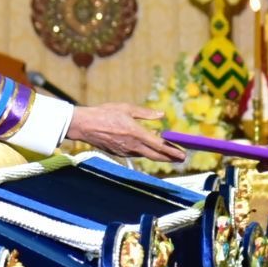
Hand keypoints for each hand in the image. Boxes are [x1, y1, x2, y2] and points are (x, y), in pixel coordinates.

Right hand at [63, 104, 184, 161]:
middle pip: (155, 156)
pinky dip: (145, 152)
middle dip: (170, 158)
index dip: (172, 151)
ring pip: (146, 155)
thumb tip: (161, 114)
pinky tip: (149, 148)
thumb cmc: (105, 113)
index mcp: (137, 133)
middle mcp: (133, 146)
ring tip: (168, 152)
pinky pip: (136, 153)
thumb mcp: (127, 108)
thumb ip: (145, 113)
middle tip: (181, 158)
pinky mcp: (119, 153)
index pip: (159, 146)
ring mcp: (125, 151)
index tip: (182, 154)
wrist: (85, 125)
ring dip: (158, 155)